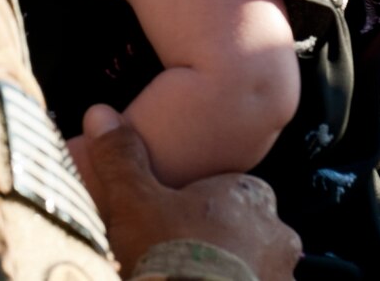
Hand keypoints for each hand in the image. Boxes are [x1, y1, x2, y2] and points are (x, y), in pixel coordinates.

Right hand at [74, 105, 301, 280]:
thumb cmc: (169, 254)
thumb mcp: (135, 202)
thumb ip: (122, 159)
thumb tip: (100, 114)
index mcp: (251, 196)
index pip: (235, 191)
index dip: (203, 205)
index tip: (177, 220)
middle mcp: (277, 235)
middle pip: (247, 230)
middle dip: (221, 241)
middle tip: (185, 255)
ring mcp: (279, 275)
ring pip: (255, 265)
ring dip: (231, 269)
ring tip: (192, 275)